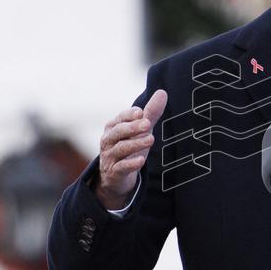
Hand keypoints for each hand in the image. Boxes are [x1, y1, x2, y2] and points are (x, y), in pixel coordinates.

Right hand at [95, 89, 167, 209]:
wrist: (115, 177)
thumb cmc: (128, 148)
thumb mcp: (140, 131)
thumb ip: (151, 113)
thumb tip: (162, 92)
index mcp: (113, 127)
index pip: (120, 118)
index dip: (129, 115)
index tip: (141, 112)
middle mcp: (108, 140)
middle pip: (118, 132)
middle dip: (133, 127)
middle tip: (148, 124)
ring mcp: (110, 157)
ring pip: (120, 149)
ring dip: (135, 144)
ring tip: (151, 140)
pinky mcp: (113, 173)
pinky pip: (120, 168)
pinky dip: (130, 164)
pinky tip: (141, 161)